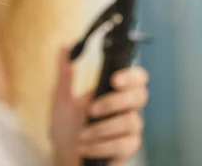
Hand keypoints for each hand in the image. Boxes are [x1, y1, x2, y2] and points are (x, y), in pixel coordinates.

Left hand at [50, 49, 147, 165]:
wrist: (64, 156)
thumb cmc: (67, 128)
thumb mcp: (61, 100)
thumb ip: (65, 75)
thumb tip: (65, 47)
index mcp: (114, 92)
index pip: (137, 77)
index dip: (131, 76)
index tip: (114, 79)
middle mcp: (127, 108)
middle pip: (140, 96)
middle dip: (114, 102)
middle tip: (90, 110)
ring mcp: (130, 129)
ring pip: (131, 121)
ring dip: (101, 129)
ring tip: (81, 136)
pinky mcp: (128, 148)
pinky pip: (125, 144)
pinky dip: (102, 146)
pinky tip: (86, 147)